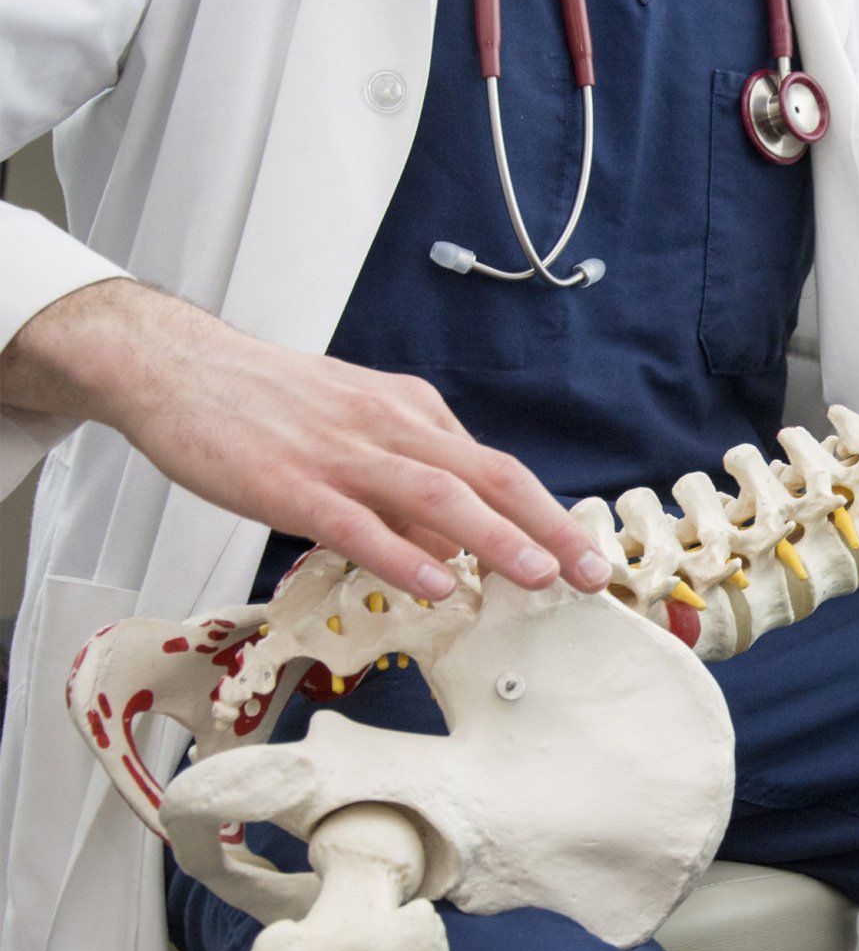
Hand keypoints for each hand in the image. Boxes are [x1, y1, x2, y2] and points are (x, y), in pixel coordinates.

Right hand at [0, 279, 610, 600]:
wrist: (174, 366)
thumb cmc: (268, 404)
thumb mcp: (357, 430)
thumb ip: (407, 489)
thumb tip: (455, 551)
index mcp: (414, 415)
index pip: (497, 468)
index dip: (549, 513)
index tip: (586, 553)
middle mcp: (391, 428)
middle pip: (489, 477)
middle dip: (548, 527)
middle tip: (592, 573)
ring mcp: (342, 454)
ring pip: (436, 497)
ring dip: (494, 538)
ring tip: (537, 578)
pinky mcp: (290, 482)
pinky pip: (356, 523)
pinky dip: (400, 554)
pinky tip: (433, 585)